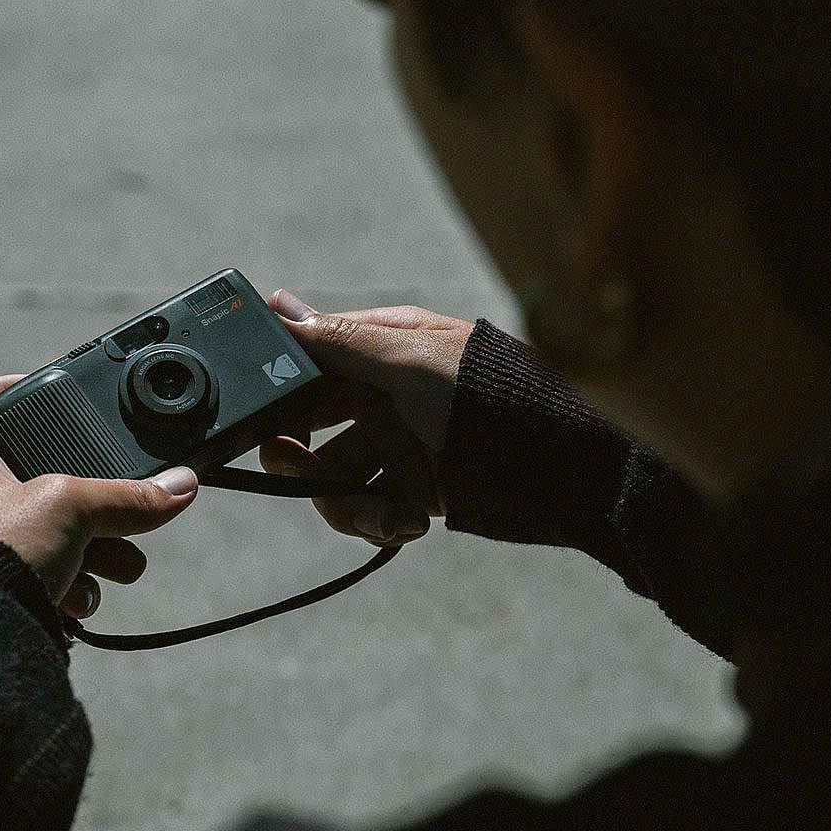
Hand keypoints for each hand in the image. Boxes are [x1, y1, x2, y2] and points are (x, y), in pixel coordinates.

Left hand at [0, 374, 199, 618]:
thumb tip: (180, 486)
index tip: (37, 390)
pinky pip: (31, 578)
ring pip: (36, 533)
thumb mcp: (71, 507)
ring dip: (85, 547)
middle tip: (115, 504)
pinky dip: (65, 586)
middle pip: (23, 475)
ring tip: (121, 565)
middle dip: (80, 494)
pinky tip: (84, 601)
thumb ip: (127, 497)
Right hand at [259, 291, 473, 546]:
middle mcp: (384, 394)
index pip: (307, 367)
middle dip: (304, 463)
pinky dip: (384, 522)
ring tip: (387, 519)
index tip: (268, 429)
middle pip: (311, 430)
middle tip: (301, 476)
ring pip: (336, 478)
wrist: (562, 473)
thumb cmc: (487, 398)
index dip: (281, 400)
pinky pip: (372, 509)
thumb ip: (340, 340)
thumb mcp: (410, 362)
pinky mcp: (416, 488)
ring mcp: (399, 443)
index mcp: (381, 349)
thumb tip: (275, 304)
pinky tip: (411, 526)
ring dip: (349, 505)